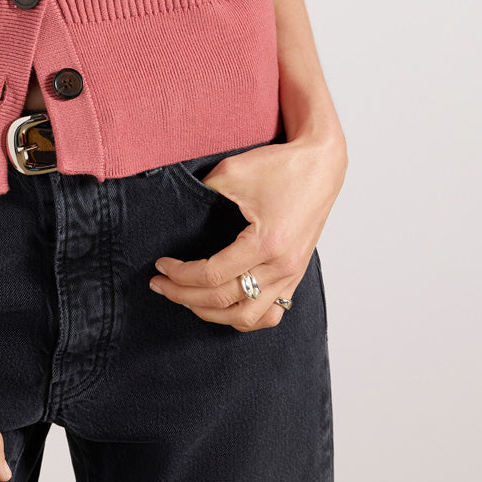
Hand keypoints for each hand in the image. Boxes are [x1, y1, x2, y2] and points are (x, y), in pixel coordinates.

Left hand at [149, 132, 347, 330]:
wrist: (321, 164)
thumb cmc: (281, 166)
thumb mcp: (233, 171)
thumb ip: (202, 192)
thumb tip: (176, 212)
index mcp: (266, 243)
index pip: (212, 275)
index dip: (180, 275)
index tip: (161, 265)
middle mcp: (282, 266)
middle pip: (224, 300)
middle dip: (184, 296)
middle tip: (160, 285)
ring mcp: (292, 275)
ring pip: (247, 317)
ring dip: (212, 314)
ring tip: (186, 299)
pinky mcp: (296, 274)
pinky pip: (270, 313)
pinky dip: (243, 317)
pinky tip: (222, 307)